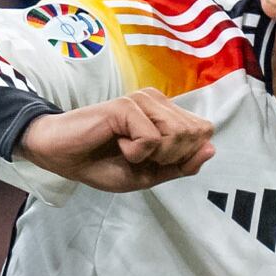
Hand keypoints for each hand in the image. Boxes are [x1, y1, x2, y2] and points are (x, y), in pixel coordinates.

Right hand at [16, 89, 217, 192]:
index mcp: (167, 113)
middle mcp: (159, 101)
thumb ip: (182, 165)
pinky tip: (117, 143)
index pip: (204, 131)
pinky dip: (135, 153)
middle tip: (139, 155)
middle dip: (170, 157)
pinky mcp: (127, 105)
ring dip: (154, 155)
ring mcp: (143, 101)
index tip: (156, 160)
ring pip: (177, 135)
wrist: (64, 158)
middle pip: (195, 134)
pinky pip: (151, 139)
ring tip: (128, 150)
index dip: (186, 155)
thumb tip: (211, 149)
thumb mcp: (149, 174)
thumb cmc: (103, 164)